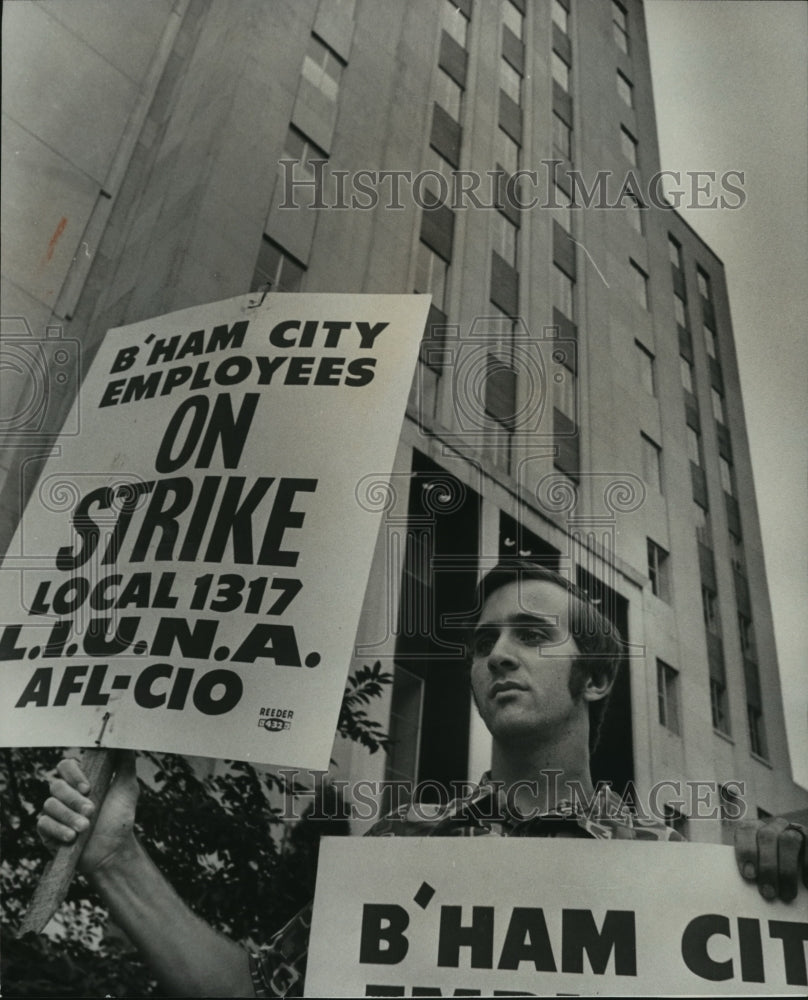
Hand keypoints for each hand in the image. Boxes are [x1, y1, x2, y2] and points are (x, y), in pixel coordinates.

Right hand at [37, 751, 139, 876]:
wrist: (113, 850)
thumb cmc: (120, 818)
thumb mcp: (127, 787)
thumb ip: (125, 763)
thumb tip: (123, 740)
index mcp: (81, 781)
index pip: (66, 766)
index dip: (73, 774)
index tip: (88, 787)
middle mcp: (65, 794)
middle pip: (56, 785)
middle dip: (73, 800)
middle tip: (91, 811)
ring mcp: (55, 812)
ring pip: (49, 805)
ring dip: (68, 816)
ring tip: (85, 827)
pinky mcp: (47, 831)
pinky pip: (43, 824)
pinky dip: (58, 829)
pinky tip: (72, 837)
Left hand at [735, 816, 806, 901]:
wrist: (791, 861)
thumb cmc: (768, 871)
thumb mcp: (757, 867)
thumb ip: (753, 870)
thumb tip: (746, 889)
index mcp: (754, 829)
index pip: (745, 830)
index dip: (746, 851)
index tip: (749, 875)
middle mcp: (773, 826)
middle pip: (767, 837)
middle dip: (767, 866)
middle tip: (768, 892)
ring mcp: (792, 830)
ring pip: (789, 840)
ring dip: (787, 869)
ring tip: (787, 894)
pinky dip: (807, 864)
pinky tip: (806, 883)